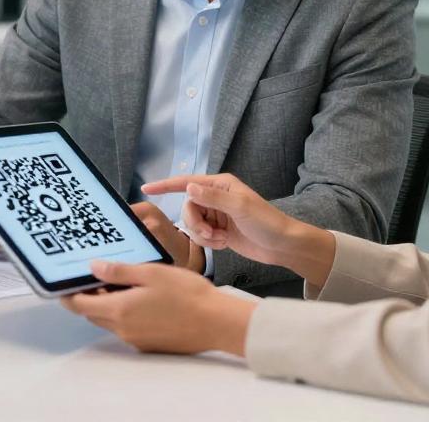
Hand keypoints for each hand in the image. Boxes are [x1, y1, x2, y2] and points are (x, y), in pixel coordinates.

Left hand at [61, 260, 254, 355]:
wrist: (214, 322)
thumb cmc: (186, 293)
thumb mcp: (150, 272)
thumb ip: (118, 271)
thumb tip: (92, 267)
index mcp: (120, 310)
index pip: (80, 305)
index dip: (69, 294)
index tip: (65, 280)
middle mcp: (123, 329)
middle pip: (94, 313)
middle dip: (89, 296)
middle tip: (95, 272)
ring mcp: (135, 339)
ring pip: (110, 319)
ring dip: (108, 303)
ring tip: (121, 279)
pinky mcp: (148, 343)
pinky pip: (127, 326)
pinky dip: (125, 311)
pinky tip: (141, 295)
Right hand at [141, 174, 334, 287]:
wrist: (282, 245)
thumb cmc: (266, 222)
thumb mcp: (240, 207)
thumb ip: (213, 198)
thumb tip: (188, 187)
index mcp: (220, 184)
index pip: (187, 183)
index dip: (166, 185)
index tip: (147, 189)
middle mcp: (216, 197)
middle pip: (188, 208)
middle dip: (195, 224)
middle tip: (212, 234)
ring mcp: (216, 215)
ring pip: (192, 224)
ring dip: (203, 236)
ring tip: (221, 240)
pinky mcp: (218, 231)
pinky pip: (201, 237)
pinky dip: (209, 243)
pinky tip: (225, 243)